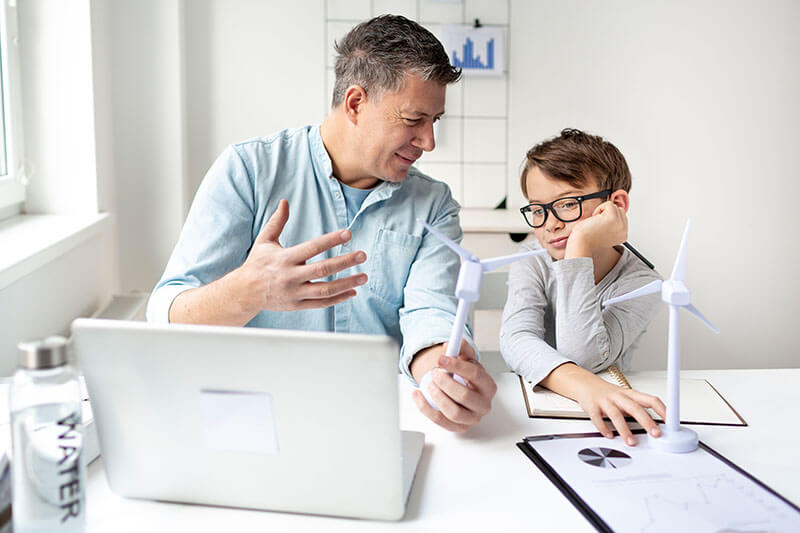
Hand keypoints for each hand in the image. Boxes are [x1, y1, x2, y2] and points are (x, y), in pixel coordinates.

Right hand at [233, 199, 367, 312]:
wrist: (244, 292)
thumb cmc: (257, 264)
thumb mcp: (264, 241)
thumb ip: (277, 222)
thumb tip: (284, 201)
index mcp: (285, 258)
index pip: (312, 247)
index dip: (331, 240)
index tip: (348, 233)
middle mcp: (291, 276)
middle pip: (323, 269)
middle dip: (345, 262)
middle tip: (362, 255)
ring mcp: (295, 293)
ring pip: (325, 290)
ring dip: (346, 283)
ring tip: (363, 276)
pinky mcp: (297, 305)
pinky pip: (321, 303)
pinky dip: (338, 299)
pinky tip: (352, 291)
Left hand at [411, 341, 496, 432]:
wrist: (463, 392)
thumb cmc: (466, 378)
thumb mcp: (466, 361)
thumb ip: (461, 350)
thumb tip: (451, 344)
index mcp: (488, 386)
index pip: (475, 375)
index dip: (456, 366)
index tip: (441, 359)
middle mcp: (483, 404)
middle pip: (464, 395)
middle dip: (445, 382)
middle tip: (434, 373)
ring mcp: (472, 418)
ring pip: (454, 412)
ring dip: (438, 397)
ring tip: (430, 385)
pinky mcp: (459, 428)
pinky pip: (440, 421)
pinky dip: (425, 407)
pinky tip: (418, 395)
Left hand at [566, 199, 627, 256]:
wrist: (581, 243)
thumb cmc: (588, 239)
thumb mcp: (605, 233)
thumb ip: (612, 225)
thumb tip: (613, 211)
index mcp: (622, 236)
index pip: (622, 218)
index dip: (609, 218)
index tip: (600, 226)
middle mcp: (623, 231)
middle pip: (620, 211)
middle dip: (607, 214)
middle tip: (597, 224)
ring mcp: (620, 224)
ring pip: (615, 207)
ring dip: (603, 211)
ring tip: (596, 222)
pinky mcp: (613, 218)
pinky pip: (609, 204)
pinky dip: (599, 208)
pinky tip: (594, 219)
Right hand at [572, 373, 665, 445]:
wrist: (585, 384)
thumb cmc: (608, 393)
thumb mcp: (626, 397)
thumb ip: (638, 409)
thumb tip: (656, 425)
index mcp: (630, 394)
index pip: (650, 400)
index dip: (662, 410)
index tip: (671, 422)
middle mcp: (619, 397)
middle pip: (635, 408)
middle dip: (646, 421)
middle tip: (656, 434)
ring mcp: (605, 401)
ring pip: (616, 414)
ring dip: (624, 430)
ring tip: (631, 441)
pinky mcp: (592, 407)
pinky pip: (597, 418)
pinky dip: (604, 428)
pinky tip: (609, 435)